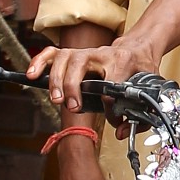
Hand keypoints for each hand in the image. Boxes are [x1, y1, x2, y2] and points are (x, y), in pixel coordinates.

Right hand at [28, 29, 157, 117]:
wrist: (137, 48)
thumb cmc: (140, 68)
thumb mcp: (148, 88)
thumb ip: (139, 114)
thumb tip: (120, 131)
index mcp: (122, 62)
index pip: (112, 82)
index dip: (110, 103)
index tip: (111, 114)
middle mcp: (101, 54)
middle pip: (80, 64)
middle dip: (73, 86)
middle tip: (73, 106)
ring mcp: (85, 53)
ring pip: (64, 58)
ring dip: (56, 78)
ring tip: (56, 99)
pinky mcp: (73, 55)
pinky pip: (52, 54)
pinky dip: (39, 62)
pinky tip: (32, 74)